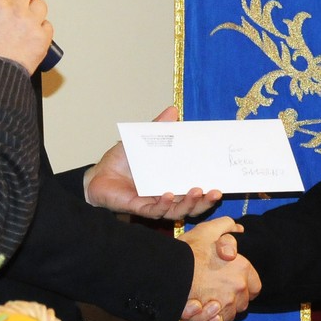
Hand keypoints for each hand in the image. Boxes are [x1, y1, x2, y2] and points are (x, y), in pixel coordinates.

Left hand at [83, 106, 222, 219]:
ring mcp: (155, 203)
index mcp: (172, 180)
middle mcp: (168, 195)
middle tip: (216, 191)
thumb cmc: (122, 160)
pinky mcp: (140, 208)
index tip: (222, 179)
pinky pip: (156, 211)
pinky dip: (164, 204)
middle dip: (206, 200)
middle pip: (192, 204)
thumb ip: (158, 128)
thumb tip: (173, 109)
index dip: (209, 187)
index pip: (196, 187)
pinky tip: (169, 195)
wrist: (98, 175)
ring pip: (178, 211)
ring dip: (190, 203)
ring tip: (197, 191)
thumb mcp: (143, 141)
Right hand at [179, 217, 260, 320]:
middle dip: (232, 299)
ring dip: (220, 311)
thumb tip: (240, 230)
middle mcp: (238, 289)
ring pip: (229, 315)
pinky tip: (200, 310)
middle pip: (242, 303)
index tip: (233, 283)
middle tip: (216, 291)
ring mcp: (225, 306)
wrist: (167, 271)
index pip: (256, 287)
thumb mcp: (208, 231)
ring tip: (205, 300)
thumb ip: (226, 227)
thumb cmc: (187, 251)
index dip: (245, 286)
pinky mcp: (211, 319)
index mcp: (242, 268)